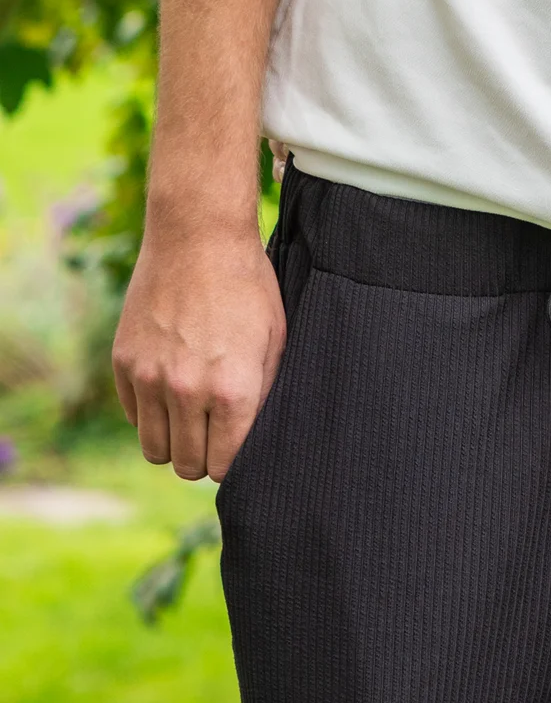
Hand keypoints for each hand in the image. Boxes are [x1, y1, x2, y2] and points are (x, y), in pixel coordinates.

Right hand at [112, 221, 285, 482]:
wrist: (198, 236)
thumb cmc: (248, 286)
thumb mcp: (275, 340)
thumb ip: (264, 396)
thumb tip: (253, 440)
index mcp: (233, 390)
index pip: (225, 466)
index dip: (232, 461)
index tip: (235, 446)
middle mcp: (188, 391)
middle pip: (187, 465)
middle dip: (202, 457)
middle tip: (213, 433)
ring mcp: (150, 377)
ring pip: (155, 450)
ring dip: (173, 442)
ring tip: (191, 418)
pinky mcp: (123, 363)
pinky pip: (134, 416)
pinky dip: (150, 412)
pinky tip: (170, 386)